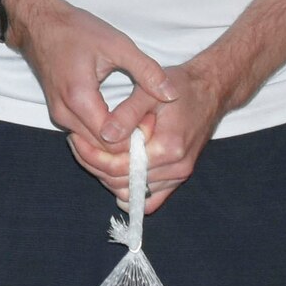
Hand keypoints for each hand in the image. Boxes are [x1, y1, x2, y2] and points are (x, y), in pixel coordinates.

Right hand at [5, 0, 174, 161]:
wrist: (40, 25)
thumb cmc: (77, 30)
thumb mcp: (118, 45)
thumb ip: (147, 71)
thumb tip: (172, 94)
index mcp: (79, 98)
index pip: (112, 140)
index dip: (136, 136)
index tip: (152, 120)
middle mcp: (64, 113)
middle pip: (101, 149)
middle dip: (127, 143)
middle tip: (150, 125)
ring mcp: (59, 116)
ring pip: (92, 145)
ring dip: (115, 141)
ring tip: (138, 123)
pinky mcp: (59, 114)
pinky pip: (84, 135)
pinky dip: (103, 135)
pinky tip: (121, 121)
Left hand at [66, 59, 231, 207]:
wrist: (210, 91)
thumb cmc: (180, 86)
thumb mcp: (149, 91)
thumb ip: (127, 113)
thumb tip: (104, 135)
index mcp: (169, 147)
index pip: (120, 167)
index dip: (93, 156)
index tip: (76, 139)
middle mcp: (177, 168)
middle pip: (122, 183)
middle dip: (95, 166)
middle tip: (77, 144)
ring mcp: (179, 176)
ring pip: (132, 194)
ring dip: (108, 178)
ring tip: (92, 153)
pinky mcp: (179, 177)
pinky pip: (150, 199)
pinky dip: (129, 190)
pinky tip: (114, 170)